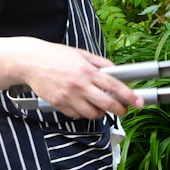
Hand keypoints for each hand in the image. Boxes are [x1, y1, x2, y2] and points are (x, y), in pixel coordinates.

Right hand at [25, 44, 144, 118]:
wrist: (31, 61)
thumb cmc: (56, 56)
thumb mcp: (82, 54)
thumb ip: (100, 63)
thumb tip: (115, 71)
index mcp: (87, 71)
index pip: (114, 86)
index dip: (129, 96)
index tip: (139, 102)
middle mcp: (80, 85)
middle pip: (107, 104)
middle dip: (120, 110)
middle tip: (123, 110)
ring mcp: (69, 96)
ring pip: (93, 114)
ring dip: (100, 113)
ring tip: (99, 106)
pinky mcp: (59, 104)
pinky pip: (77, 115)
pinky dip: (83, 113)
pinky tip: (82, 105)